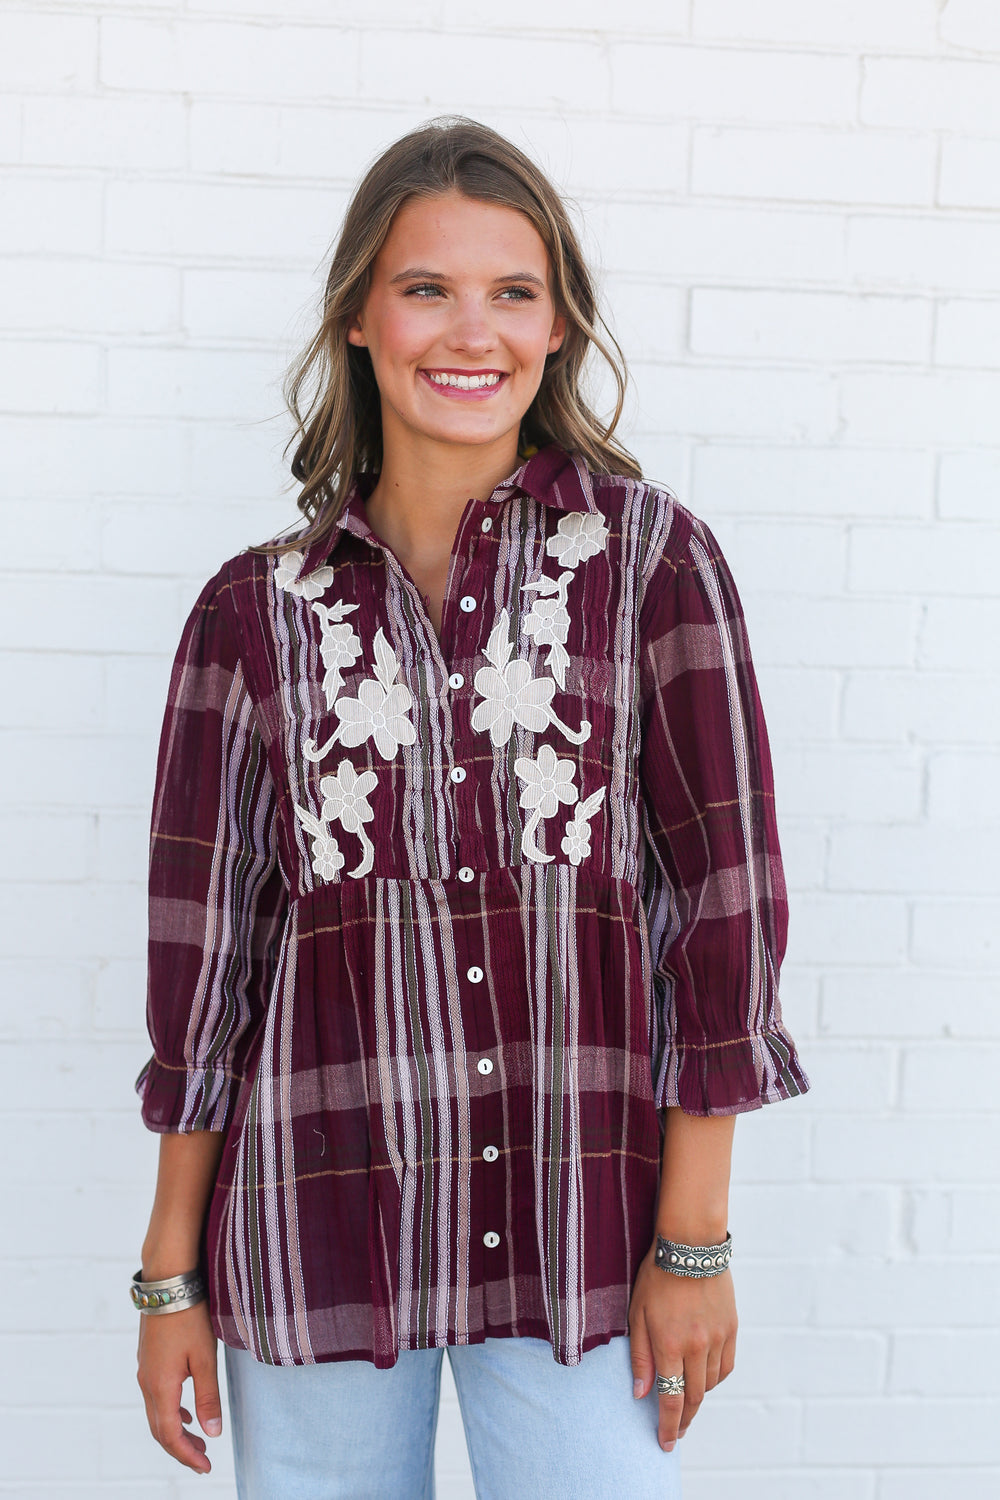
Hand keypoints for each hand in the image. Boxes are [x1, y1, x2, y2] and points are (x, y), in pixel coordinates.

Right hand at [136, 1301, 222, 1473]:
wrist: (167, 1282)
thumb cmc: (189, 1317)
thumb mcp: (205, 1358)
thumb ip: (208, 1396)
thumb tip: (212, 1433)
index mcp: (161, 1387)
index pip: (170, 1435)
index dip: (187, 1454)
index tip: (206, 1467)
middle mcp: (147, 1383)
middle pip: (160, 1429)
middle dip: (181, 1448)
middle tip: (202, 1460)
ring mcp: (145, 1370)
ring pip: (157, 1413)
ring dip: (176, 1430)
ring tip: (198, 1440)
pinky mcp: (148, 1359)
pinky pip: (156, 1396)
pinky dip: (171, 1411)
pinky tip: (187, 1411)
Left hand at [628, 1247, 736, 1452]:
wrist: (691, 1245)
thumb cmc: (657, 1276)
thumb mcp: (637, 1313)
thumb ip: (640, 1356)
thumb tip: (640, 1394)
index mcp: (669, 1344)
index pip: (670, 1399)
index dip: (669, 1426)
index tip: (666, 1443)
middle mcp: (696, 1346)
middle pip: (693, 1397)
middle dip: (684, 1419)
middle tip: (677, 1430)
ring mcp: (716, 1338)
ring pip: (710, 1384)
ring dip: (697, 1397)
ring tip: (686, 1398)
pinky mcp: (731, 1329)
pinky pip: (725, 1366)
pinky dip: (714, 1377)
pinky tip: (703, 1376)